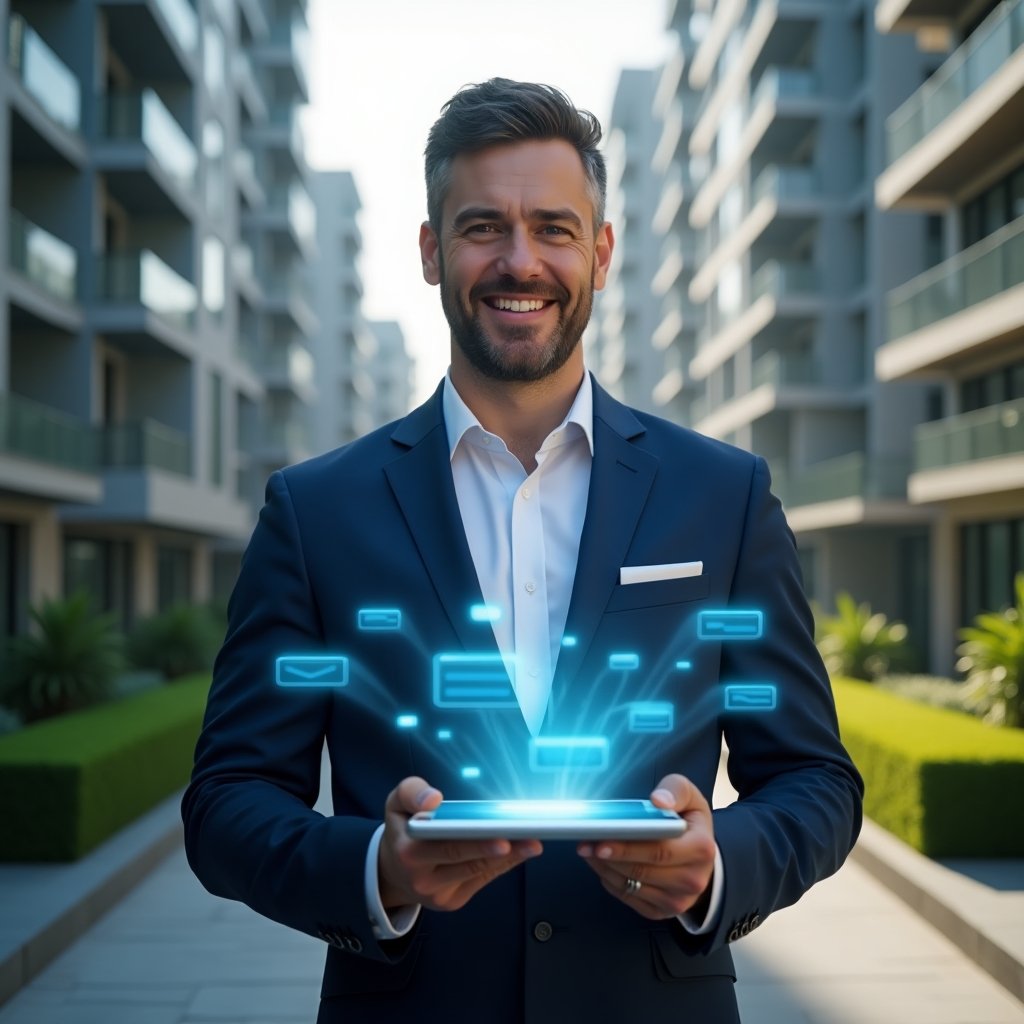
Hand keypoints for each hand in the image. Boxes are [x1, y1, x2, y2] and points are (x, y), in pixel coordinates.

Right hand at [377, 776, 542, 912]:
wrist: (391, 872)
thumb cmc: (401, 829)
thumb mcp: (396, 802)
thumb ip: (411, 792)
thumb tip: (434, 801)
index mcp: (408, 851)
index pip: (447, 846)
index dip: (476, 843)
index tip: (502, 837)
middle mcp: (423, 878)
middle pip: (468, 861)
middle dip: (501, 851)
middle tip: (530, 840)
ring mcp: (439, 894)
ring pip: (479, 872)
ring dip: (509, 858)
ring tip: (533, 842)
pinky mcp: (453, 901)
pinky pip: (482, 880)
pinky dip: (502, 865)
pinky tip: (520, 851)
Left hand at [577, 774, 715, 920]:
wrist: (702, 858)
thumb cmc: (690, 822)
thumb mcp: (690, 797)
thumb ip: (675, 790)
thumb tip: (658, 800)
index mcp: (701, 849)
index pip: (660, 851)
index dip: (628, 847)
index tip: (602, 840)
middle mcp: (692, 880)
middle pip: (642, 871)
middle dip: (609, 857)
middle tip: (585, 844)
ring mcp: (677, 900)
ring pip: (632, 886)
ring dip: (605, 868)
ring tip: (588, 850)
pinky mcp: (662, 911)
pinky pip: (629, 897)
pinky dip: (610, 881)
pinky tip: (601, 864)